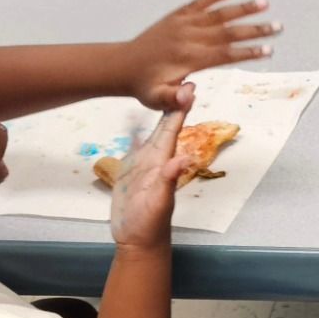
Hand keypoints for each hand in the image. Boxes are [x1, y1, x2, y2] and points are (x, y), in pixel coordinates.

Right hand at [108, 83, 193, 250]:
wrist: (137, 240)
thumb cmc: (149, 224)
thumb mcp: (158, 201)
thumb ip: (168, 180)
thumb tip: (182, 158)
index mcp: (163, 161)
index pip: (173, 129)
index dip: (180, 109)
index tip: (189, 86)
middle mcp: (155, 158)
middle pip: (164, 126)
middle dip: (172, 103)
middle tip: (180, 77)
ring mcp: (142, 164)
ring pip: (150, 133)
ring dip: (155, 114)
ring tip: (158, 91)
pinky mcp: (129, 171)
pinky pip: (133, 146)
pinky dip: (133, 132)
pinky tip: (133, 121)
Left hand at [123, 0, 281, 110]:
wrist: (122, 65)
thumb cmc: (144, 86)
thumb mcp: (157, 99)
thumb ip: (174, 99)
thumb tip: (190, 94)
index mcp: (189, 59)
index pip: (224, 54)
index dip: (248, 52)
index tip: (269, 50)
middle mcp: (189, 38)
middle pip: (228, 32)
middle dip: (255, 30)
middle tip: (278, 27)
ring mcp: (183, 25)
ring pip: (217, 14)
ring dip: (242, 9)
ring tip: (264, 3)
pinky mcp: (176, 17)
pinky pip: (197, 4)